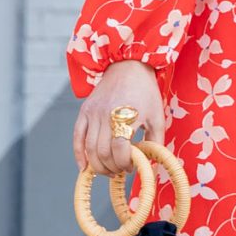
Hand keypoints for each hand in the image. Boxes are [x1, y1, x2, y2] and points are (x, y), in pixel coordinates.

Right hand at [74, 59, 164, 176]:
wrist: (128, 65)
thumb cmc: (145, 92)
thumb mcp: (157, 116)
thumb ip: (155, 142)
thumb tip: (150, 164)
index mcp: (127, 116)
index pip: (120, 150)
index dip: (125, 164)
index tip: (131, 167)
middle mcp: (107, 115)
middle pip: (102, 152)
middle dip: (112, 167)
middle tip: (120, 170)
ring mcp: (93, 113)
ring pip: (89, 148)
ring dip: (98, 165)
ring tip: (109, 170)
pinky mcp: (84, 111)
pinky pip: (77, 136)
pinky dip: (79, 154)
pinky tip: (84, 168)